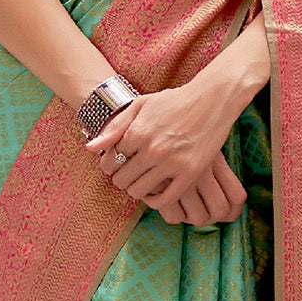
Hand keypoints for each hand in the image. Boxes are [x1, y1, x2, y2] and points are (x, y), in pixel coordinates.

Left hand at [86, 84, 244, 216]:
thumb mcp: (141, 105)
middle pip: (122, 178)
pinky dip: (156, 201)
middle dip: (121, 178)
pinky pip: (165, 199)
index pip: (112, 160)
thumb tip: (90, 148)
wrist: (211, 99)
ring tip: (141, 182)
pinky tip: (156, 192)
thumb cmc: (174, 101)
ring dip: (136, 189)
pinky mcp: (191, 172)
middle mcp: (153, 148)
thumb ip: (115, 126)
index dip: (112, 163)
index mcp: (138, 131)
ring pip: (139, 191)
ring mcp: (173, 162)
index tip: (118, 163)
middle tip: (129, 174)